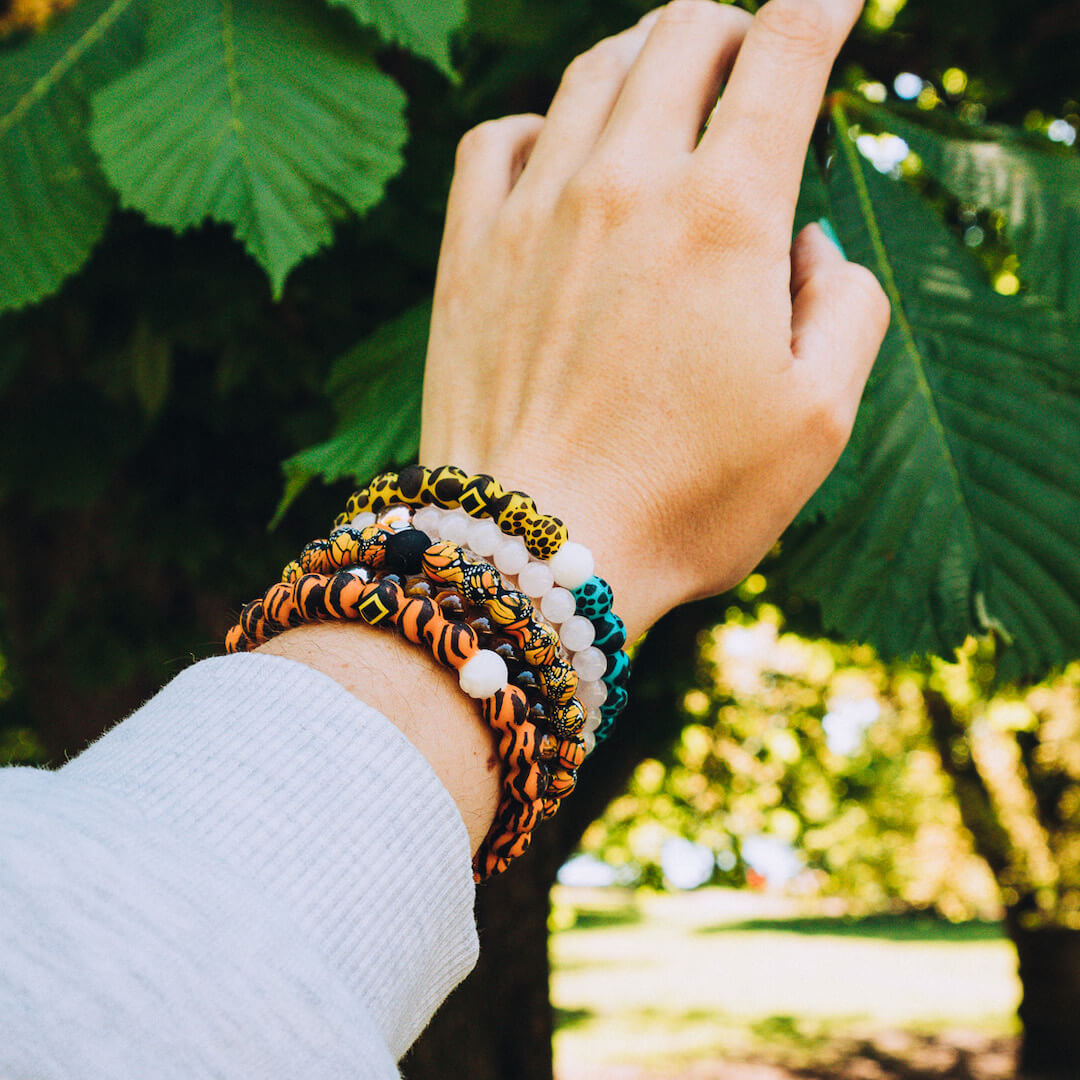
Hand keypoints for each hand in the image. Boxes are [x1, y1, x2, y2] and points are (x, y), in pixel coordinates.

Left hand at [420, 0, 889, 640]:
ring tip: (666, 82)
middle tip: (749, 56)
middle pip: (682, 35)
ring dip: (642, 57)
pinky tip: (556, 152)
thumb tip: (805, 243)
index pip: (784, 53)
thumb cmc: (687, 502)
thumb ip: (845, 307)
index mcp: (723, 216)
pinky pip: (495, 140)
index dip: (822, 6)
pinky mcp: (467, 256)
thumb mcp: (818, 421)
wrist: (536, 554)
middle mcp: (624, 188)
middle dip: (731, 25)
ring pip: (591, 73)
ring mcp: (532, 215)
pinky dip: (537, 123)